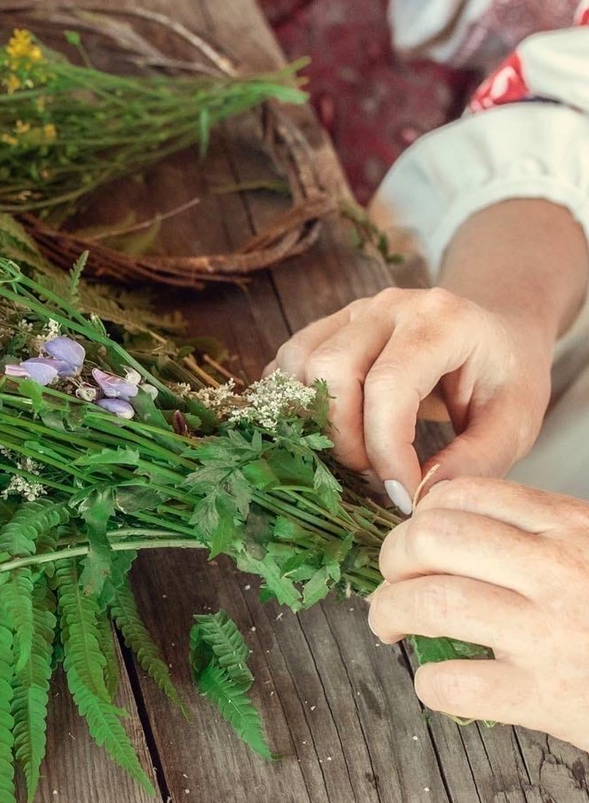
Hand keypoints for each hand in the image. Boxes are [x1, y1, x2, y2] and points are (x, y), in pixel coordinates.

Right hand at [269, 286, 553, 512]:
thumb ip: (474, 461)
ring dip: (314, 420)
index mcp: (442, 321)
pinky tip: (324, 428)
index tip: (402, 495)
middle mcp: (390, 306)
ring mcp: (353, 312)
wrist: (495, 334)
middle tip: (374, 472)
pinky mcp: (329, 326)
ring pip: (299, 364)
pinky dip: (295, 402)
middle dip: (344, 437)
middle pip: (331, 369)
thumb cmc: (505, 378)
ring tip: (353, 449)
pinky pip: (288, 362)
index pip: (389, 386)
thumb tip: (418, 496)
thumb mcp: (514, 424)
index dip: (386, 450)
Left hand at [370, 477, 588, 751]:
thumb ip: (545, 537)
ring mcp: (549, 632)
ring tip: (392, 626)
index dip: (421, 516)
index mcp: (572, 528)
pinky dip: (429, 683)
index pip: (465, 495)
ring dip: (390, 613)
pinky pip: (452, 682)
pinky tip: (438, 681)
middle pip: (431, 540)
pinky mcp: (546, 696)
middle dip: (391, 559)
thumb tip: (458, 526)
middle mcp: (558, 571)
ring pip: (429, 602)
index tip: (417, 539)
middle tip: (393, 581)